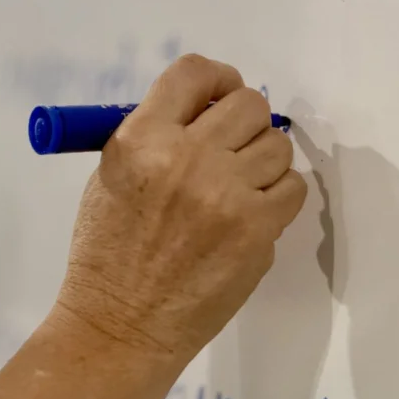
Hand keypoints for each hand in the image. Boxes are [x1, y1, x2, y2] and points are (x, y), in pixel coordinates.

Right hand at [51, 54, 307, 364]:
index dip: (217, 77)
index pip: (194, 73)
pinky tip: (252, 211)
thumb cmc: (105, 253)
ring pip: (278, 144)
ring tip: (239, 186)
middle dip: (243, 120)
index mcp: (142, 139)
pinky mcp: (257, 230)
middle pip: (249, 103)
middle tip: (231, 145)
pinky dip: (278, 194)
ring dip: (262, 159)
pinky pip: (293, 187)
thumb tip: (207, 112)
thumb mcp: (110, 177)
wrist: (120, 325)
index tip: (222, 94)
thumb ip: (155, 136)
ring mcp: (227, 194)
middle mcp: (187, 157)